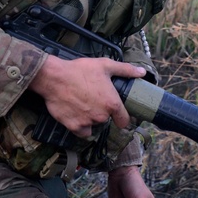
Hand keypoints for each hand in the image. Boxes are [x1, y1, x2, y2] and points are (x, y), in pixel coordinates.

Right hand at [30, 55, 144, 136]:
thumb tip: (142, 72)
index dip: (121, 117)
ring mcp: (88, 123)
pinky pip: (82, 131)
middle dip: (102, 113)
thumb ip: (125, 70)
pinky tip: (75, 114)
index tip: (117, 114)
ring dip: (90, 119)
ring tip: (82, 105)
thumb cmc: (80, 70)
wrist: (54, 78)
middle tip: (92, 100)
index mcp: (112, 103)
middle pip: (106, 121)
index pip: (124, 120)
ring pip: (94, 126)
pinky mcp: (74, 127)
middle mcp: (102, 116)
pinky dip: (80, 126)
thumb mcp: (105, 65)